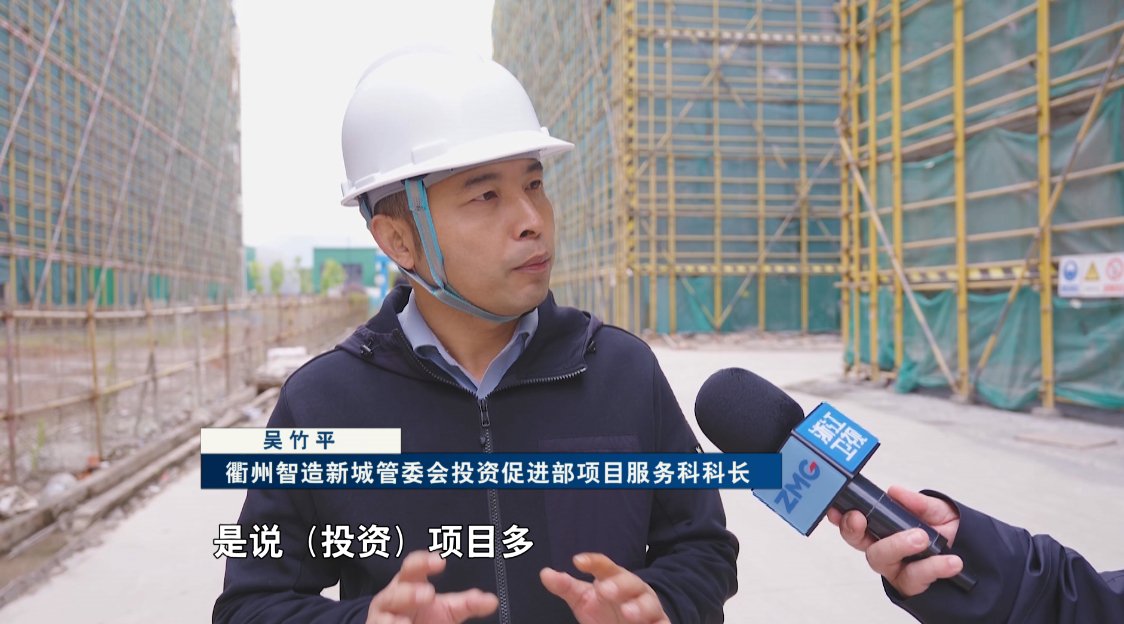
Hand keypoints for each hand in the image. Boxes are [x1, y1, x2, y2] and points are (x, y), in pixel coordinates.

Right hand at [365, 550, 497, 623]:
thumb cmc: (424, 615)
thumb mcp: (447, 609)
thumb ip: (467, 603)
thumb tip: (492, 600)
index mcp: (408, 583)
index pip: (412, 566)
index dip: (423, 562)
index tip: (440, 561)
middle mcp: (391, 599)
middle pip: (395, 592)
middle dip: (409, 593)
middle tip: (428, 594)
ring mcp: (381, 619)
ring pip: (383, 617)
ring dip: (395, 620)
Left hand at [540, 552, 668, 623]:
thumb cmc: (605, 608)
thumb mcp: (583, 599)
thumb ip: (566, 587)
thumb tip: (545, 573)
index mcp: (614, 578)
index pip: (604, 566)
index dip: (593, 562)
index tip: (578, 562)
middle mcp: (633, 590)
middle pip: (629, 582)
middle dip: (619, 585)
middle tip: (605, 590)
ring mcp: (648, 607)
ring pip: (648, 604)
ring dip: (639, 608)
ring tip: (628, 613)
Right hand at [827, 485, 963, 596]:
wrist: (973, 554)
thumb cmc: (947, 531)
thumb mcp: (937, 510)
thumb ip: (918, 502)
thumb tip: (895, 492)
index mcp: (883, 527)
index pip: (854, 522)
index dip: (841, 517)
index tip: (838, 509)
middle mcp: (884, 548)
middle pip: (858, 542)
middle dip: (855, 530)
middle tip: (863, 519)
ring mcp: (895, 568)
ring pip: (880, 559)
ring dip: (898, 545)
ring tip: (923, 538)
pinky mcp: (911, 586)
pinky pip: (914, 578)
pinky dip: (933, 567)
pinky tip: (950, 561)